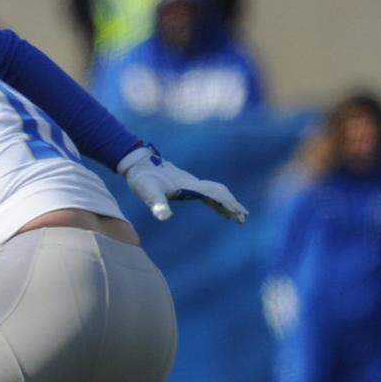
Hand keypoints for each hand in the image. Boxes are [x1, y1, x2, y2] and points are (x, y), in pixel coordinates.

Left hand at [118, 145, 247, 223]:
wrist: (137, 163)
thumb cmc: (141, 178)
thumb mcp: (147, 192)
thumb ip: (156, 203)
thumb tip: (165, 216)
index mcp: (189, 185)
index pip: (214, 194)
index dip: (227, 203)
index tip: (239, 214)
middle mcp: (192, 183)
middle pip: (219, 192)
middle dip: (231, 204)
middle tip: (243, 218)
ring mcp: (190, 183)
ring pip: (215, 192)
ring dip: (226, 203)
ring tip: (238, 216)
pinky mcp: (185, 184)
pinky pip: (207, 192)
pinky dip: (216, 200)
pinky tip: (218, 207)